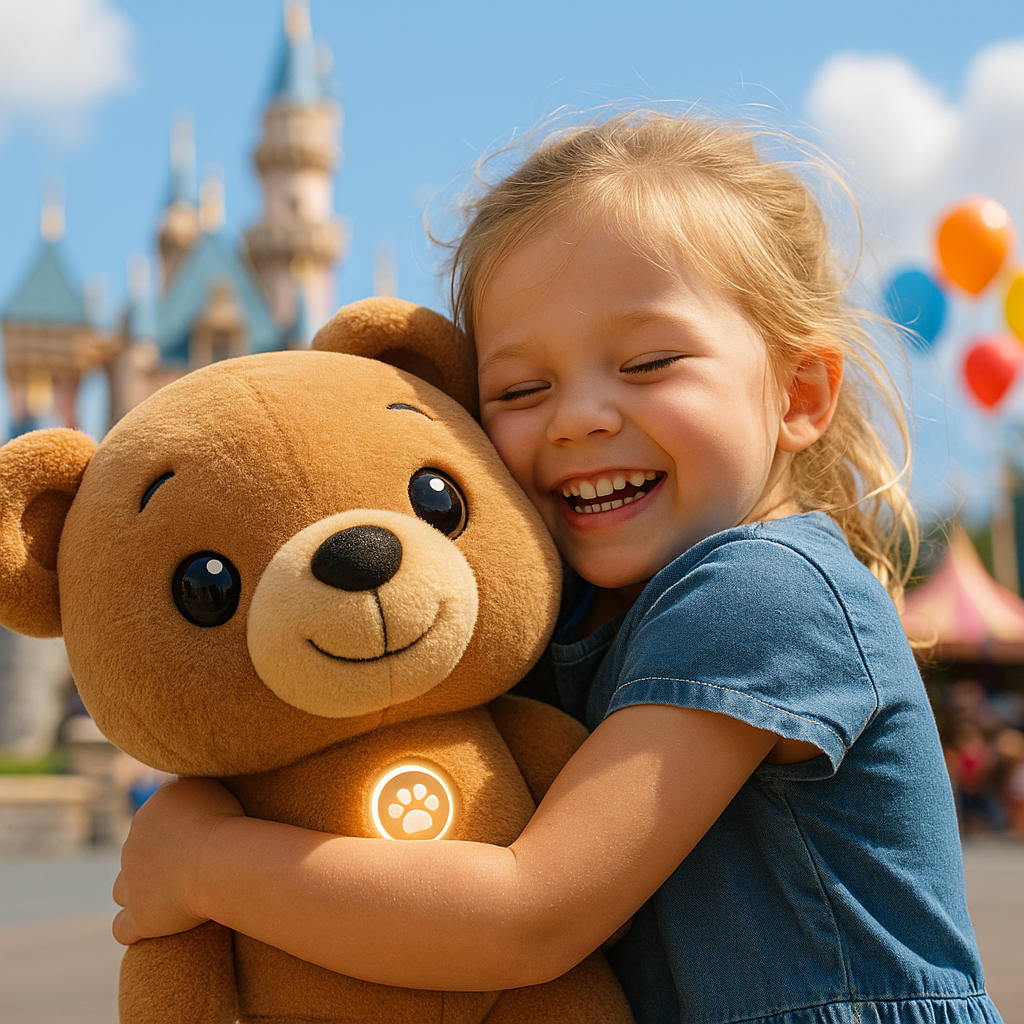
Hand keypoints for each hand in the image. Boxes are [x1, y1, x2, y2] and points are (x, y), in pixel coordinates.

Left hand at [112, 776, 243, 944]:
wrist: (219, 859)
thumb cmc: (223, 818)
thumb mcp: (208, 784)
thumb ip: (190, 784)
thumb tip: (183, 776)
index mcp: (148, 814)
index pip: (153, 822)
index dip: (172, 832)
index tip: (197, 838)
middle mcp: (131, 846)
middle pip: (137, 853)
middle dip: (155, 860)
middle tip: (189, 866)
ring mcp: (131, 884)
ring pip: (123, 888)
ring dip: (138, 890)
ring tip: (166, 895)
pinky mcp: (139, 918)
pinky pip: (123, 929)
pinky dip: (133, 928)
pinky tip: (148, 927)